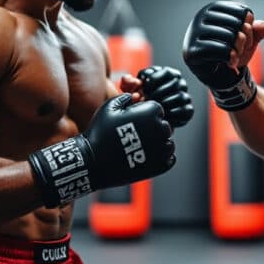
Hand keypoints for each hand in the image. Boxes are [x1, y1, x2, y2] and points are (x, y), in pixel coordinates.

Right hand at [29, 94, 175, 206]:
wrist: (94, 161)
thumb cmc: (100, 132)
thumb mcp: (108, 108)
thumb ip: (124, 98)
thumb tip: (132, 96)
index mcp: (150, 113)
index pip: (158, 109)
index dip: (146, 113)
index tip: (136, 120)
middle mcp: (159, 130)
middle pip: (164, 126)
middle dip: (153, 128)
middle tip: (137, 135)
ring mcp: (160, 149)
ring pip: (168, 143)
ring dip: (158, 144)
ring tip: (141, 147)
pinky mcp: (159, 166)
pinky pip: (169, 160)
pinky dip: (161, 159)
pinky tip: (147, 157)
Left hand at [120, 66, 193, 127]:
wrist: (147, 118)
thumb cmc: (140, 99)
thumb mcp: (131, 90)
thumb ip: (127, 83)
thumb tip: (128, 79)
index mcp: (169, 74)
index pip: (167, 72)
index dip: (154, 79)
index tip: (144, 86)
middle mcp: (180, 83)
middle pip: (175, 84)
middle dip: (158, 92)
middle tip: (147, 99)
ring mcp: (185, 97)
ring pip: (180, 97)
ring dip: (164, 103)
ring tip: (153, 107)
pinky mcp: (188, 110)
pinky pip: (184, 111)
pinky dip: (172, 114)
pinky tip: (161, 115)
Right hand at [181, 1, 263, 109]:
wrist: (216, 73)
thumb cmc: (230, 50)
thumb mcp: (247, 38)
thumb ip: (257, 30)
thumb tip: (262, 26)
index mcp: (212, 9)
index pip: (242, 12)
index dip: (250, 26)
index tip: (247, 37)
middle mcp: (200, 17)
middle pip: (237, 23)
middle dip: (245, 40)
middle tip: (241, 49)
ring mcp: (194, 34)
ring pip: (230, 37)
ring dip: (239, 50)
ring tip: (236, 56)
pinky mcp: (192, 51)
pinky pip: (221, 51)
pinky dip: (231, 58)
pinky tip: (231, 62)